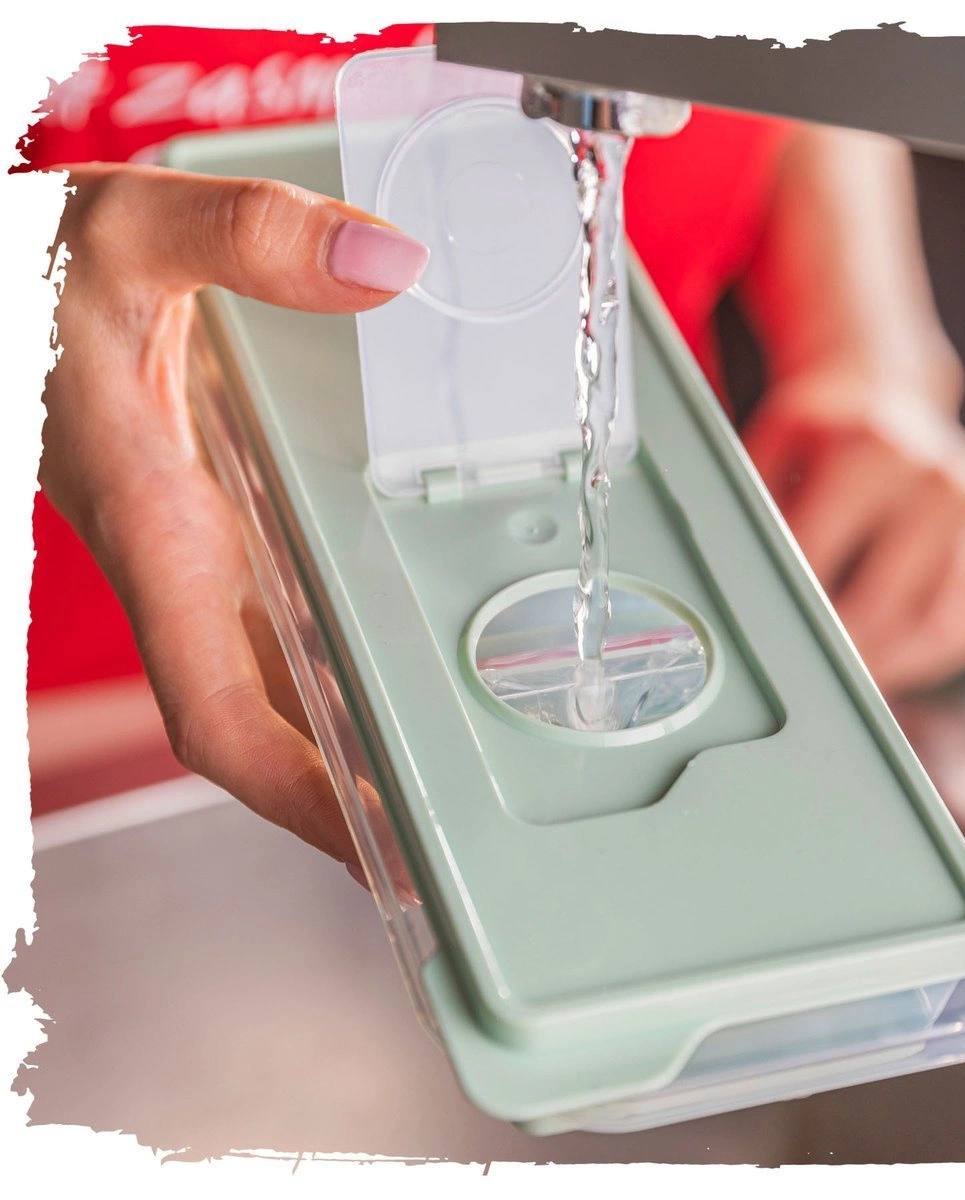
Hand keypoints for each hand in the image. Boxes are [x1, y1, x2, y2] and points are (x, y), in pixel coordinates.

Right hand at [41, 162, 427, 882]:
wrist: (12, 288)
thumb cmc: (34, 274)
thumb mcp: (130, 231)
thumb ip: (245, 240)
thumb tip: (386, 266)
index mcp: (158, 537)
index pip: (218, 715)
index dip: (295, 794)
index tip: (381, 846)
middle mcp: (186, 570)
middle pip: (268, 725)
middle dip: (347, 796)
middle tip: (456, 839)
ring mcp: (205, 556)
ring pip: (281, 682)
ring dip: (353, 738)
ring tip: (457, 774)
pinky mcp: (221, 525)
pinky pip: (287, 621)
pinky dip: (340, 661)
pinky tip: (409, 659)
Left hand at [742, 368, 964, 693]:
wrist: (891, 395)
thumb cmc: (824, 435)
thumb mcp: (776, 444)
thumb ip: (756, 505)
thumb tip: (739, 577)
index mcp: (875, 449)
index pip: (821, 553)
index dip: (791, 606)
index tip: (772, 638)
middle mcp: (941, 478)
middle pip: (883, 602)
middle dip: (840, 650)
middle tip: (809, 675)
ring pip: (939, 624)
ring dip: (890, 665)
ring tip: (851, 677)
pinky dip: (936, 656)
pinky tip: (897, 661)